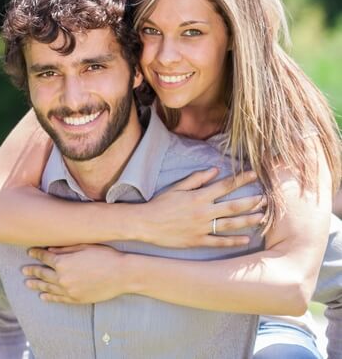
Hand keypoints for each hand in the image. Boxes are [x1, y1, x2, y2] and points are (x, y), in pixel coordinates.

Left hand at [23, 244, 126, 303]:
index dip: (37, 254)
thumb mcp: (85, 246)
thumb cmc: (105, 256)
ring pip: (47, 288)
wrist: (120, 274)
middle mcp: (62, 277)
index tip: (30, 252)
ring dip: (36, 285)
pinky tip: (43, 297)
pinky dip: (49, 297)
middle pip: (43, 273)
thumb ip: (66, 248)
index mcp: (63, 262)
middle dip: (33, 270)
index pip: (45, 257)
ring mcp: (68, 290)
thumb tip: (50, 249)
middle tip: (24, 269)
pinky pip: (58, 299)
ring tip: (28, 283)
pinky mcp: (75, 299)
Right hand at [139, 169, 264, 247]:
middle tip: (266, 199)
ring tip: (262, 217)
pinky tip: (246, 239)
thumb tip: (215, 170)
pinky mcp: (198, 241)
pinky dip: (233, 241)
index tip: (255, 175)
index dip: (241, 179)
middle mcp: (203, 212)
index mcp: (199, 196)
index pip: (225, 186)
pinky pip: (219, 242)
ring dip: (247, 220)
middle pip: (233, 206)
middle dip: (251, 201)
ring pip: (230, 224)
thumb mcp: (177, 187)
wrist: (146, 224)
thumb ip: (197, 178)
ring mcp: (202, 228)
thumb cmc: (160, 203)